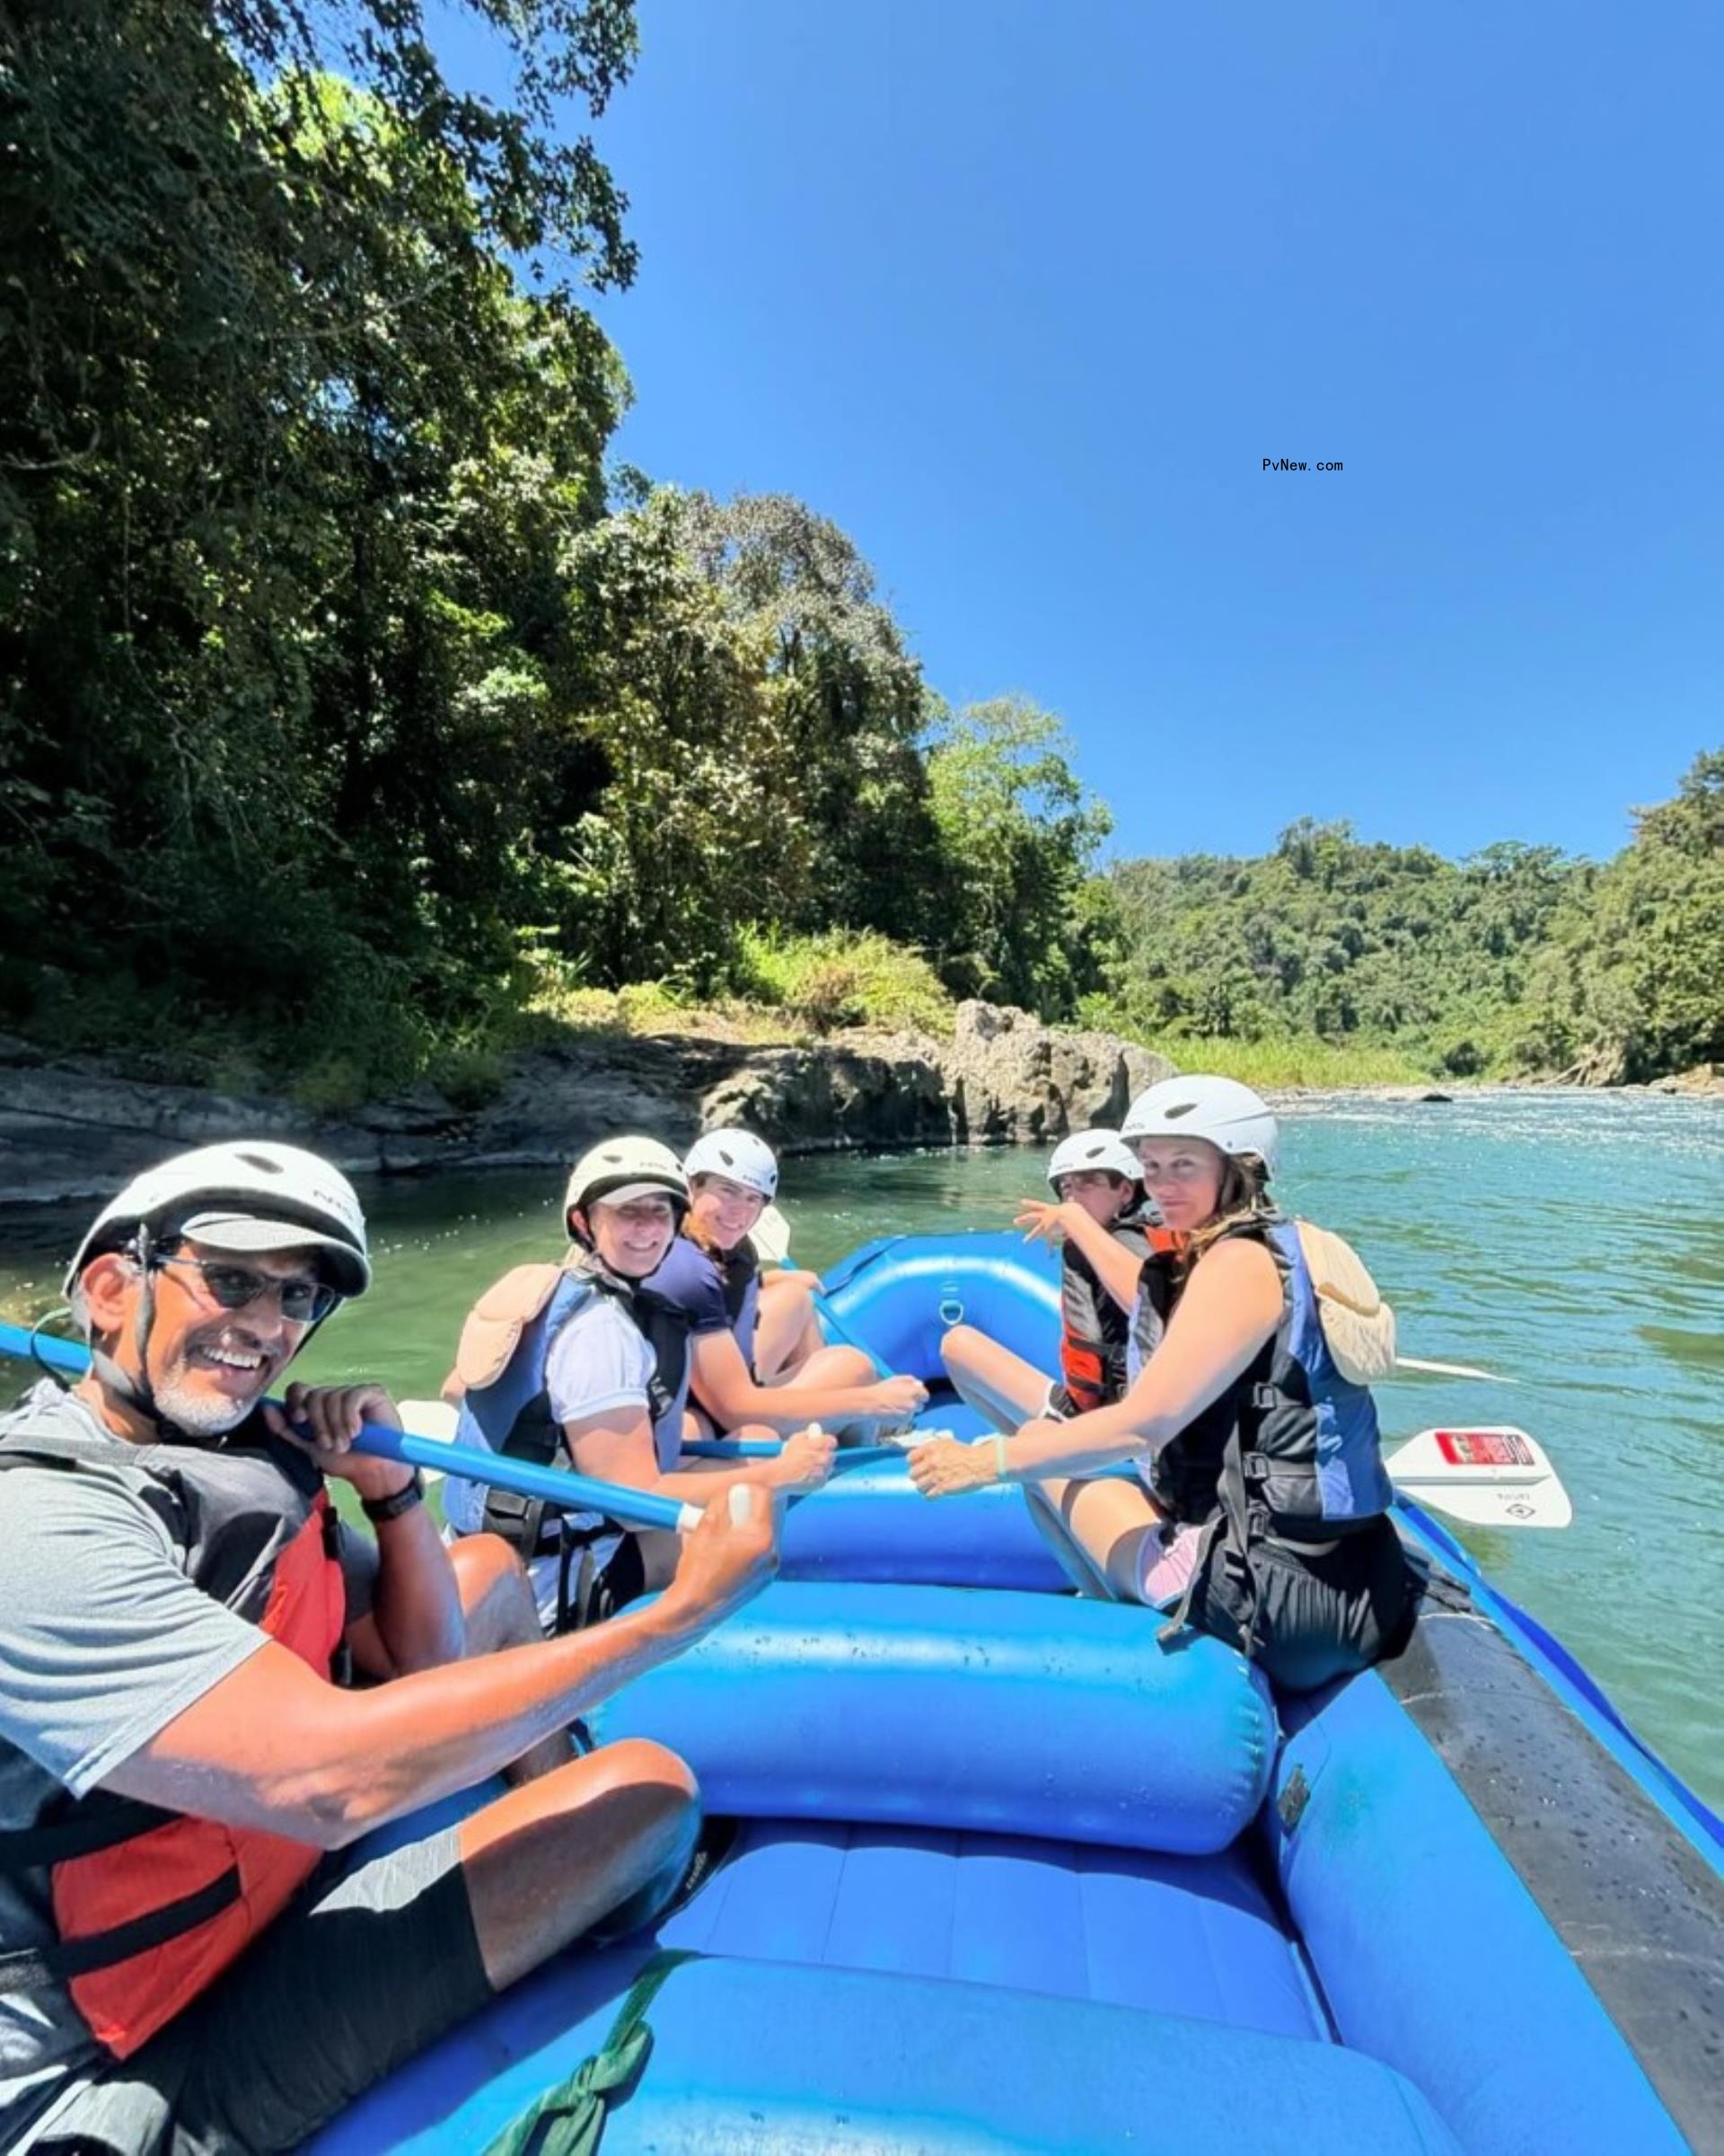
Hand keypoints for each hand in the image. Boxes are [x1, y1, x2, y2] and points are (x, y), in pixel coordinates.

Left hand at [264, 1382, 410, 1504]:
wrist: (373, 1472)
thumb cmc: (343, 1461)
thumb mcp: (309, 1449)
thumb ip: (286, 1431)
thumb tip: (266, 1409)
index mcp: (316, 1407)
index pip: (298, 1389)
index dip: (295, 1401)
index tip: (299, 1421)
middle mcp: (333, 1396)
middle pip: (314, 1395)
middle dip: (318, 1424)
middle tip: (329, 1445)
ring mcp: (354, 1392)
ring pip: (333, 1396)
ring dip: (336, 1426)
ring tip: (345, 1445)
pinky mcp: (373, 1393)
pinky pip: (353, 1396)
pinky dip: (350, 1416)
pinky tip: (356, 1432)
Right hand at [661, 1483, 778, 1632]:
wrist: (692, 1612)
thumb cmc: (697, 1571)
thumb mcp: (705, 1527)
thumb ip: (723, 1502)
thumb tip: (733, 1491)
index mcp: (762, 1538)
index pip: (764, 1495)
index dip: (744, 1490)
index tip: (729, 1495)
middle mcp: (773, 1553)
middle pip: (766, 1513)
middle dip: (745, 1508)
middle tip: (723, 1515)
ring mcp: (770, 1569)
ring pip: (762, 1531)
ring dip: (745, 1526)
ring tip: (721, 1537)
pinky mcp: (763, 1580)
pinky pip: (759, 1551)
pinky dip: (745, 1545)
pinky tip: (724, 1554)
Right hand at [771, 1424, 837, 1493]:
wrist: (781, 1475)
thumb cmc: (787, 1456)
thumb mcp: (795, 1439)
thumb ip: (806, 1435)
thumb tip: (813, 1433)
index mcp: (820, 1444)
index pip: (832, 1441)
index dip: (827, 1442)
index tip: (824, 1444)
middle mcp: (825, 1457)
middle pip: (832, 1455)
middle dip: (825, 1455)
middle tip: (816, 1456)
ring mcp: (824, 1471)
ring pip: (828, 1467)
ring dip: (822, 1466)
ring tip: (809, 1467)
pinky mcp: (821, 1483)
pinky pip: (823, 1478)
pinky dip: (817, 1477)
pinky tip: (807, 1476)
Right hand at [866, 1375, 928, 1420]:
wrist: (871, 1403)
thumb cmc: (883, 1389)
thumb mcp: (896, 1379)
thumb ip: (910, 1380)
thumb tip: (918, 1383)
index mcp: (914, 1392)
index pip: (926, 1396)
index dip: (920, 1395)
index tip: (915, 1395)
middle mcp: (914, 1405)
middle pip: (920, 1406)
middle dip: (914, 1404)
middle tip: (904, 1401)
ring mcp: (909, 1415)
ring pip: (912, 1414)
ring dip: (907, 1411)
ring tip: (895, 1406)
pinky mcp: (902, 1423)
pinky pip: (905, 1420)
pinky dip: (901, 1417)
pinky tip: (892, 1412)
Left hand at [906, 1434, 997, 1498]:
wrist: (980, 1464)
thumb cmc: (967, 1453)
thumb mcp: (948, 1443)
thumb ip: (933, 1447)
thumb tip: (922, 1453)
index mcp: (931, 1449)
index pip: (910, 1458)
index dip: (913, 1463)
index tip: (917, 1466)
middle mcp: (931, 1462)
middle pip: (913, 1474)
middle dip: (918, 1476)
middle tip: (924, 1477)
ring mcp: (936, 1476)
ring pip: (919, 1486)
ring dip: (923, 1487)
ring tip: (929, 1486)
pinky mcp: (942, 1488)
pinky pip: (928, 1496)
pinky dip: (930, 1496)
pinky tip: (934, 1493)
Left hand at [1014, 1199, 1077, 1247]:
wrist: (1067, 1216)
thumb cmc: (1070, 1210)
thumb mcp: (1068, 1205)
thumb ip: (1069, 1202)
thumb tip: (1071, 1198)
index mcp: (1048, 1209)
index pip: (1037, 1205)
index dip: (1029, 1203)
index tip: (1021, 1202)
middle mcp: (1044, 1218)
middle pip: (1031, 1217)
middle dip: (1023, 1219)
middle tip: (1014, 1221)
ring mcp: (1046, 1226)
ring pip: (1036, 1232)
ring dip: (1030, 1237)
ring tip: (1024, 1241)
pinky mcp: (1051, 1234)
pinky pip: (1050, 1243)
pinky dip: (1051, 1249)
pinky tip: (1050, 1256)